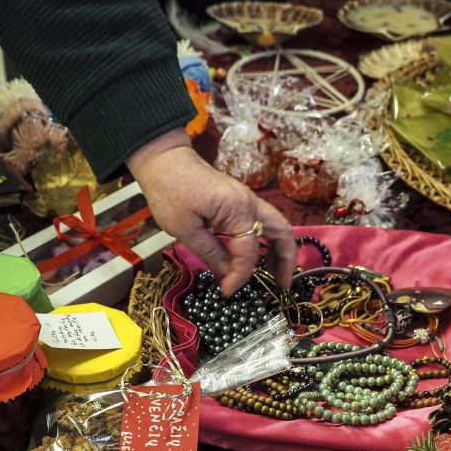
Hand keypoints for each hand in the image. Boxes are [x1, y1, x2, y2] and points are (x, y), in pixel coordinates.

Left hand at [128, 129, 294, 295]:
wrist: (163, 160)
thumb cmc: (169, 191)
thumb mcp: (184, 229)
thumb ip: (210, 253)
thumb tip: (227, 275)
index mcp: (237, 210)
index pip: (248, 252)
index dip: (240, 275)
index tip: (227, 291)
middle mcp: (250, 203)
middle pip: (282, 233)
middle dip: (286, 262)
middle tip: (282, 287)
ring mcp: (247, 200)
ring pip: (277, 226)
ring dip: (280, 251)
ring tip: (274, 276)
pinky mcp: (239, 200)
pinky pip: (263, 223)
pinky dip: (268, 241)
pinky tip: (259, 257)